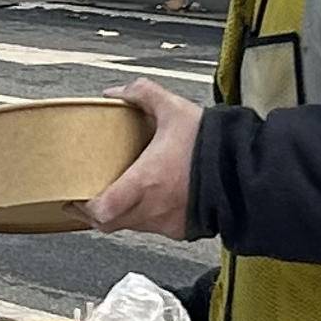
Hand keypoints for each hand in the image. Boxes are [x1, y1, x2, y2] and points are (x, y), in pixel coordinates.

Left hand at [86, 78, 203, 237]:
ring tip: (120, 195)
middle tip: (87, 199)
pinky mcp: (183, 229)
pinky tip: (152, 201)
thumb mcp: (173, 109)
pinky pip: (157, 228)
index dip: (83, 206)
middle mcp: (152, 208)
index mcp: (143, 182)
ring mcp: (167, 222)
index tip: (75, 196)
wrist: (246, 167)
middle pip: (109, 224)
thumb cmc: (211, 144)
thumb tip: (118, 92)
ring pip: (132, 226)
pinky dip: (149, 217)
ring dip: (123, 214)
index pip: (101, 210)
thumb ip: (143, 94)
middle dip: (96, 213)